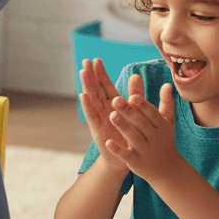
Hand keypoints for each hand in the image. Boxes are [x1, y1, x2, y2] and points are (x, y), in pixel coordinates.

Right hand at [78, 58, 128, 172]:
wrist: (130, 158)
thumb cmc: (132, 134)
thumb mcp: (136, 112)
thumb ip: (136, 94)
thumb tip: (136, 75)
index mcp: (114, 105)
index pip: (106, 86)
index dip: (101, 74)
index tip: (96, 60)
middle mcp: (105, 110)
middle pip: (96, 90)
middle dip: (91, 76)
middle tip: (85, 61)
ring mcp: (100, 120)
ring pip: (92, 100)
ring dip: (87, 86)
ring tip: (83, 73)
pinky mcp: (99, 130)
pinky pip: (92, 116)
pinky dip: (88, 106)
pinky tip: (83, 95)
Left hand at [104, 73, 180, 182]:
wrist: (168, 170)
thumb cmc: (164, 140)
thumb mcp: (167, 123)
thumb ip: (166, 103)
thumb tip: (167, 84)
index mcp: (161, 126)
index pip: (152, 114)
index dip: (143, 105)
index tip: (132, 96)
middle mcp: (154, 138)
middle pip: (141, 123)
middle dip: (129, 112)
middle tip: (115, 100)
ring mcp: (145, 151)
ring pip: (133, 138)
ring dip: (123, 127)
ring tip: (111, 115)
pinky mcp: (137, 163)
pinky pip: (127, 155)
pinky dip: (118, 149)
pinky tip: (107, 142)